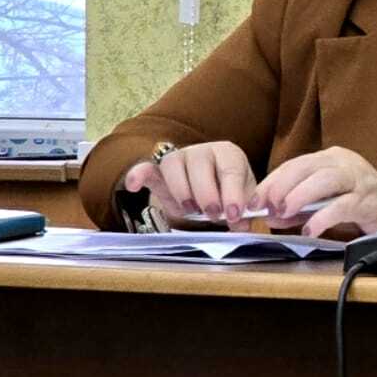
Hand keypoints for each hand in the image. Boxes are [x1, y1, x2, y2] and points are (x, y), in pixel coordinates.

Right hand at [123, 142, 257, 227]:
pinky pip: (145, 168)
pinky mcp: (158, 171)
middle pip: (200, 164)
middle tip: (212, 214)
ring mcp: (179, 158)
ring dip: (181, 190)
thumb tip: (241, 225)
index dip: (232, 192)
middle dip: (207, 193)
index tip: (233, 213)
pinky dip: (138, 175)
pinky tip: (133, 186)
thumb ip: (243, 213)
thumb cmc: (227, 193)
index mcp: (228, 154)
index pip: (230, 168)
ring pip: (173, 164)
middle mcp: (203, 151)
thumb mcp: (240, 202)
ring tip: (190, 209)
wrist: (208, 191)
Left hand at [251, 147, 376, 239]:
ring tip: (284, 212)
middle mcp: (343, 162)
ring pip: (325, 180)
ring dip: (300, 195)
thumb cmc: (359, 201)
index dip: (272, 181)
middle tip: (267, 206)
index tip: (256, 200)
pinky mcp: (367, 199)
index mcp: (330, 158)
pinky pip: (342, 206)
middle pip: (307, 167)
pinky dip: (323, 217)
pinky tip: (310, 229)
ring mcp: (357, 179)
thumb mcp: (324, 200)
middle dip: (282, 186)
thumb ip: (299, 207)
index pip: (295, 164)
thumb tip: (271, 216)